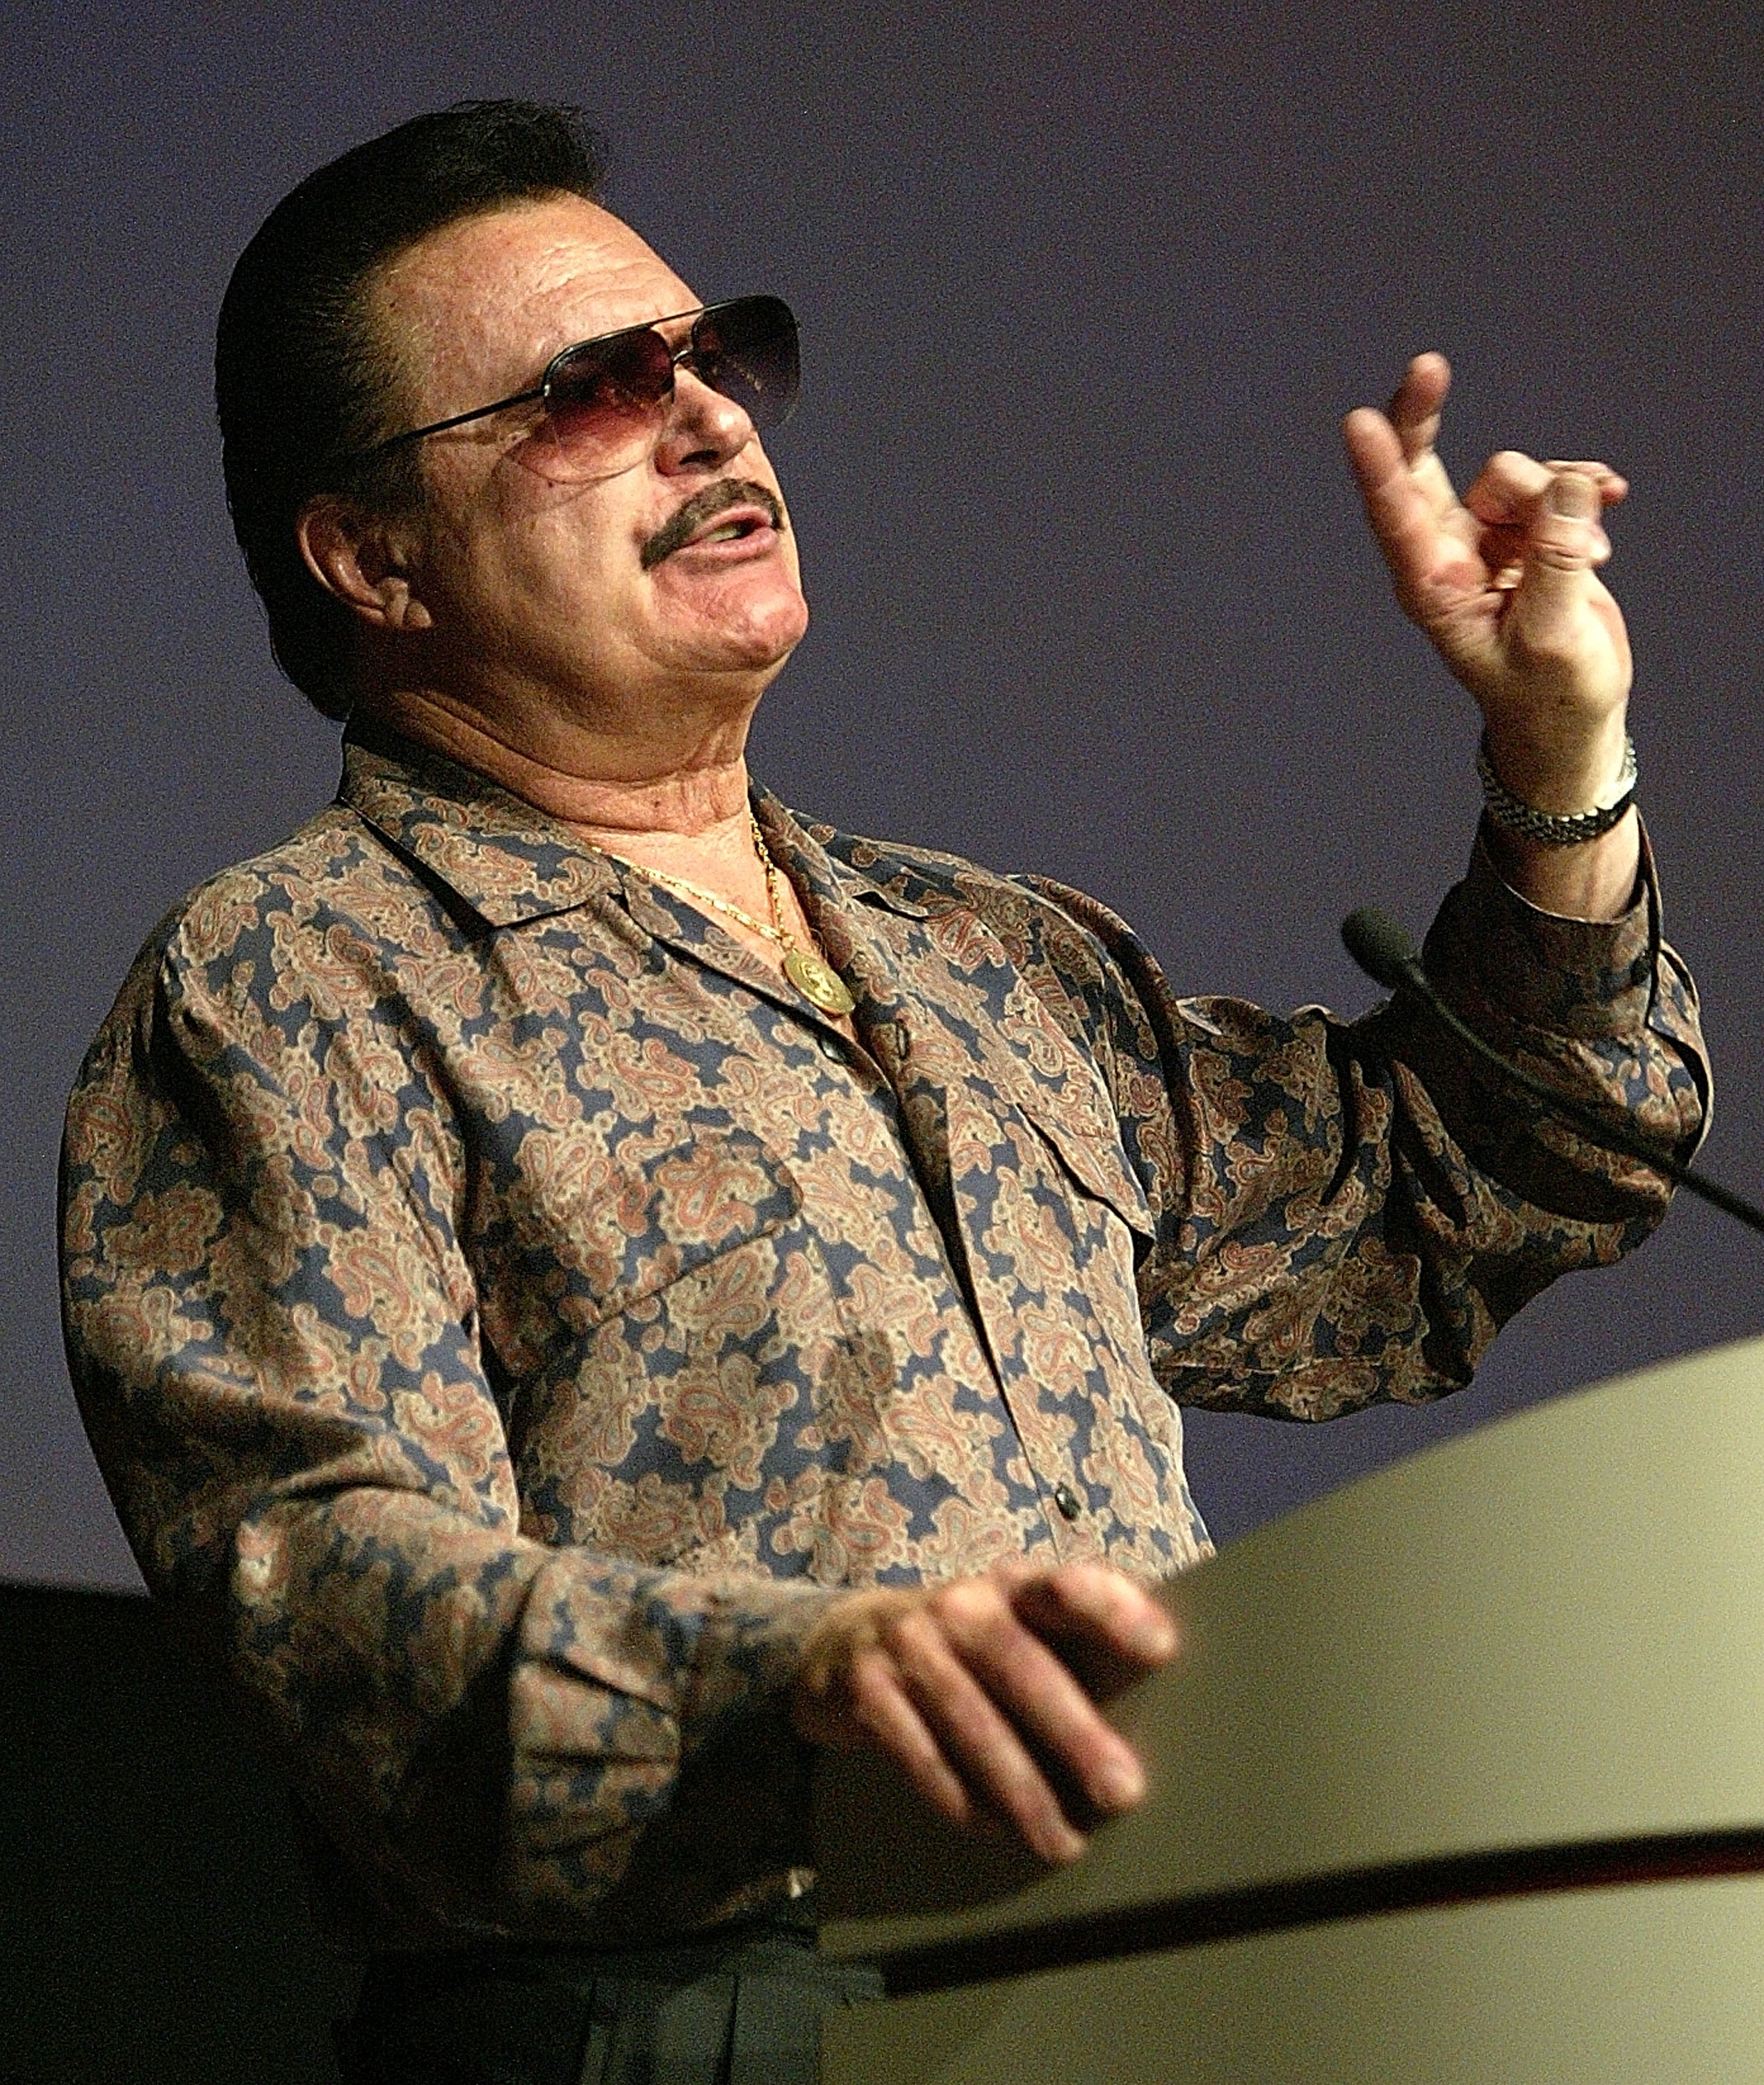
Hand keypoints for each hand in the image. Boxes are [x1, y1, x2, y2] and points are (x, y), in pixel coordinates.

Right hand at [792, 1559, 1175, 1864]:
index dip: (1113, 1609)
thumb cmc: (964, 1644)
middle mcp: (961, 1603)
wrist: (843, 1639)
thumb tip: (1166, 1685)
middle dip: (1074, 1733)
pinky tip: (996, 1830)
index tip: (1163, 1646)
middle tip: (1122, 1791)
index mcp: (1013, 1585)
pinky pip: (918, 1754)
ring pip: (971, 1722)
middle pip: (1022, 1665)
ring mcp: (908, 1643)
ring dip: (1021, 1790)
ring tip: (1062, 1842)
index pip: (1068, 1585)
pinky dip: (960, 1798)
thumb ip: (1080, 1641)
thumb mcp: (1015, 1621)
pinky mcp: (865, 1690)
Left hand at [1343, 352, 1631, 812]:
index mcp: (1432, 588)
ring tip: (1590, 558)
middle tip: (1428, 365)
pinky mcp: (1528, 529)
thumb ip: (1558, 561)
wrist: (1573, 713)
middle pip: (1421, 466)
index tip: (1358, 423)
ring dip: (1560, 497)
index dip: (1379, 467)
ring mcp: (1486, 537)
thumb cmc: (1547, 693)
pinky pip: (1554, 480)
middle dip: (1423, 415)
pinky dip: (1585, 486)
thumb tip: (1569, 489)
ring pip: (1514, 474)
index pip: (1396, 516)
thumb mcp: (1551, 636)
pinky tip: (1611, 499)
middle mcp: (1448, 553)